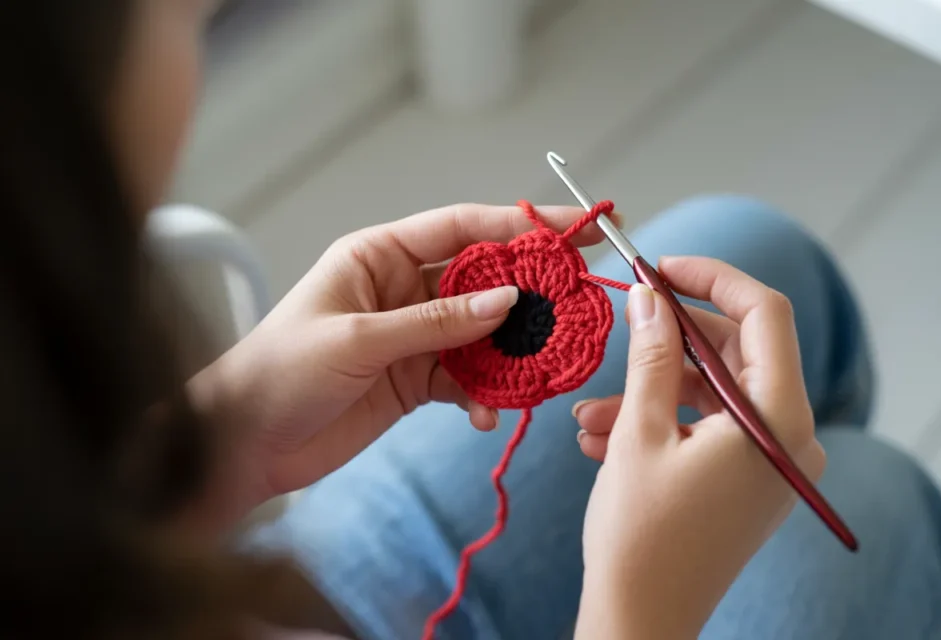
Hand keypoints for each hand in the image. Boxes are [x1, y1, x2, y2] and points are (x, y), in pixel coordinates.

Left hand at [189, 204, 614, 518]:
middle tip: (576, 299)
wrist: (244, 446)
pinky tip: (489, 413)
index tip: (570, 232)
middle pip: (480, 279)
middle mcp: (401, 289)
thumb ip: (437, 321)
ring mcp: (412, 336)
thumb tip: (509, 301)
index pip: (460, 227)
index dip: (516, 226)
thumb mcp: (359, 339)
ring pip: (481, 333)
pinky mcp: (415, 380)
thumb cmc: (280, 373)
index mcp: (378, 255)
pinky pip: (466, 379)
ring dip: (512, 351)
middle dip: (528, 291)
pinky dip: (484, 394)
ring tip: (542, 366)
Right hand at [573, 257, 824, 638]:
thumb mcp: (640, 430)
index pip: (765, 313)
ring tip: (590, 415)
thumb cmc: (641, 536)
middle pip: (737, 352)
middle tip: (623, 328)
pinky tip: (604, 437)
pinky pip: (710, 428)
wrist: (641, 623)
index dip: (712, 277)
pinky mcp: (751, 481)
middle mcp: (791, 438)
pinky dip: (663, 422)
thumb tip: (649, 293)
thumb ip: (651, 353)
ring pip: (714, 392)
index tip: (661, 266)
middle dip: (672, 340)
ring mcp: (773, 463)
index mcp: (779, 419)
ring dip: (653, 390)